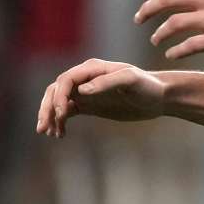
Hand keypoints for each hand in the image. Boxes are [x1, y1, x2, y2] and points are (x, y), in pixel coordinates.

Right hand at [35, 59, 166, 137]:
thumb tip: (81, 90)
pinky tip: (59, 134)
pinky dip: (60, 121)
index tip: (62, 114)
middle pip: (55, 91)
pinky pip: (67, 112)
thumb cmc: (148, 86)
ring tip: (49, 133)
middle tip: (44, 127)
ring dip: (50, 116)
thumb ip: (107, 82)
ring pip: (58, 101)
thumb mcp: (131, 81)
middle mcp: (86, 78)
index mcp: (93, 69)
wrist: (159, 97)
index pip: (66, 80)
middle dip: (47, 108)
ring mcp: (86, 92)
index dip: (59, 96)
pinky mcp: (90, 105)